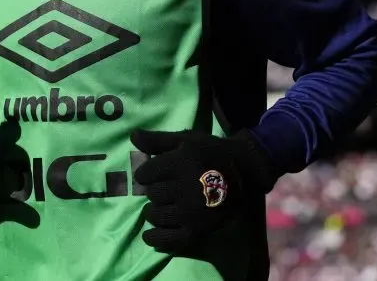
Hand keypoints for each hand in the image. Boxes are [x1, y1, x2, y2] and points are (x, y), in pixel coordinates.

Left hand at [130, 128, 273, 253]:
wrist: (244, 172)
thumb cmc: (210, 152)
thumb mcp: (185, 139)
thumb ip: (157, 140)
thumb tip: (133, 137)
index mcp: (180, 163)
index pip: (146, 174)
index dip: (145, 173)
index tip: (151, 174)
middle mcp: (185, 188)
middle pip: (152, 194)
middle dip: (152, 191)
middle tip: (161, 190)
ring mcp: (191, 212)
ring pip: (156, 215)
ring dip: (153, 211)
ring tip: (158, 208)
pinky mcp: (198, 230)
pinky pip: (170, 239)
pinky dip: (156, 238)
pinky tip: (149, 235)